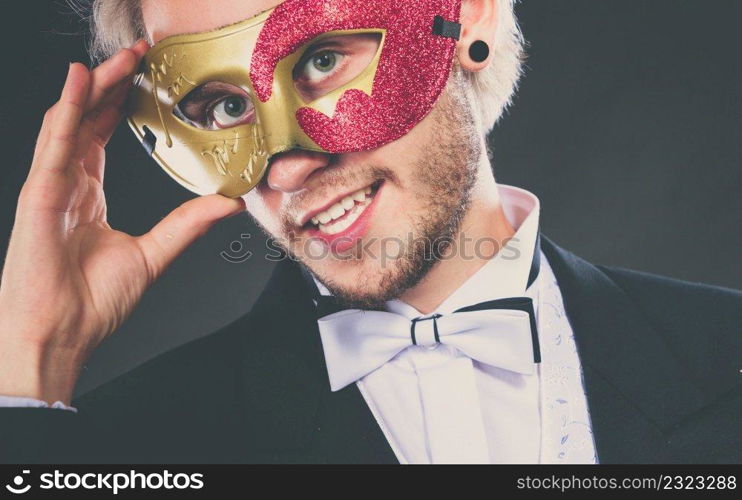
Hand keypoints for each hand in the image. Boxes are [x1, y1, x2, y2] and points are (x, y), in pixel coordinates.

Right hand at [0, 41, 245, 404]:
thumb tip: (227, 203)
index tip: (145, 78)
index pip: (102, 135)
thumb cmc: (92, 304)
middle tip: (140, 54)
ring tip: (122, 58)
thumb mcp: (154, 255)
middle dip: (113, 83)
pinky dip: (66, 109)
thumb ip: (188, 224)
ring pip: (70, 121)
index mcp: (88, 196)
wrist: (64, 335)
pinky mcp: (39, 196)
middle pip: (87, 120)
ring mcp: (50, 187)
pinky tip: (80, 80)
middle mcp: (67, 185)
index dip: (122, 103)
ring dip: (95, 86)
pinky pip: (53, 144)